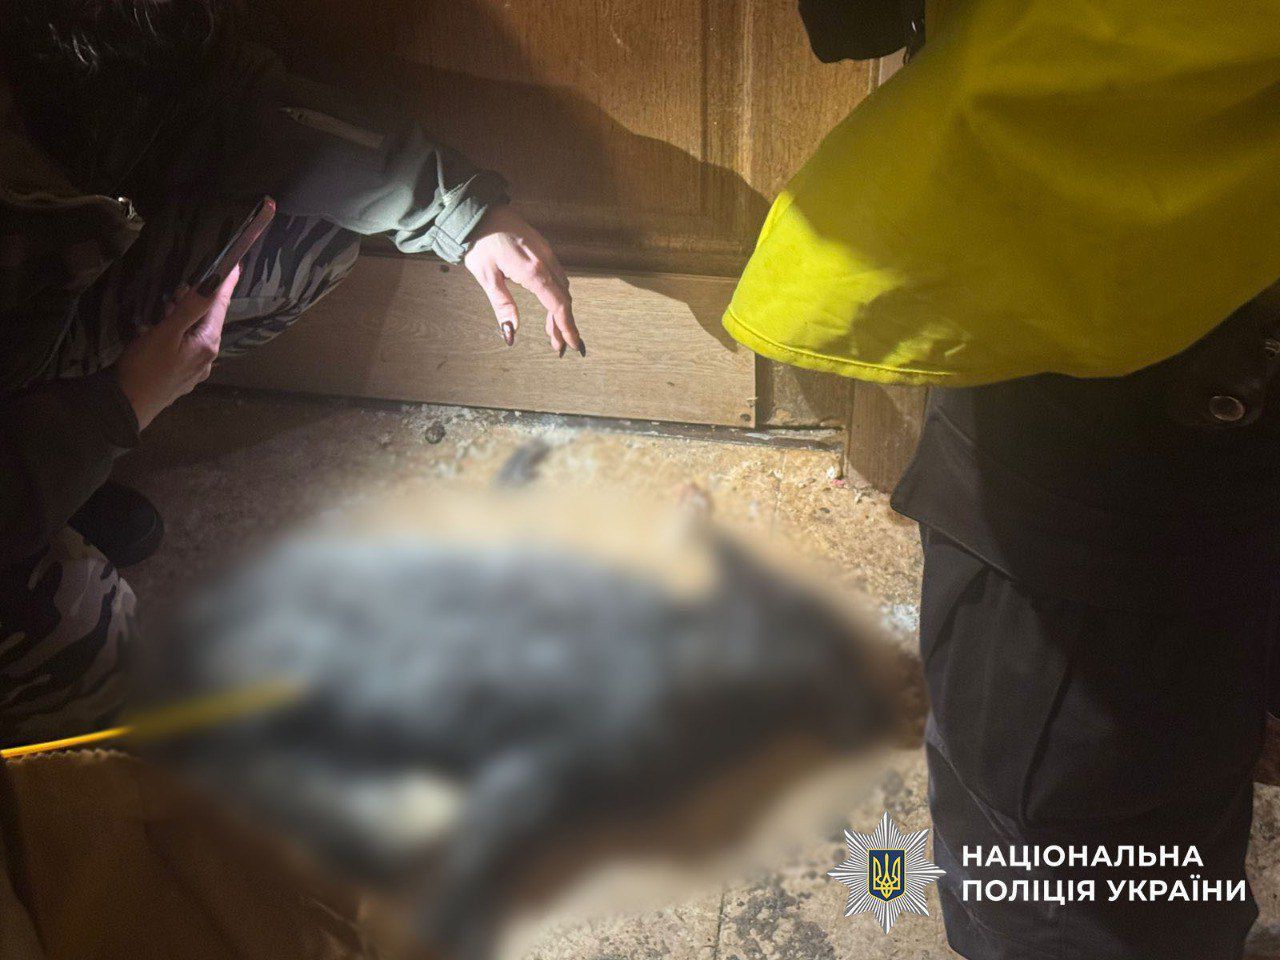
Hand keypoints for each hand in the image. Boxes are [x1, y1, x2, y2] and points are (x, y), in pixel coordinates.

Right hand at [115, 266, 239, 429]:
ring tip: (165, 309)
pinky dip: (175, 334)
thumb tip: (213, 284)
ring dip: (183, 317)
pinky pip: (183, 347)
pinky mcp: (181, 375)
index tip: (234, 265)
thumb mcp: (165, 333)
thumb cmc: (145, 368)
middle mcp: (207, 357)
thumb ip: (190, 308)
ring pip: (194, 333)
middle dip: (197, 301)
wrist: (127, 406)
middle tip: (178, 289)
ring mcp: (195, 369)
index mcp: (207, 344)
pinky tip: (156, 333)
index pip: (220, 306)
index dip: (226, 283)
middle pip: (208, 320)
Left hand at [462, 205, 583, 355]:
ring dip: (560, 310)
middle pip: (563, 298)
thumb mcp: (485, 276)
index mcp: (532, 271)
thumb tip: (511, 333)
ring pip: (562, 287)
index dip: (567, 327)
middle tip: (558, 345)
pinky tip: (550, 302)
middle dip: (563, 324)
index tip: (572, 345)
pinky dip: (557, 294)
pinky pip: (558, 275)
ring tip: (553, 330)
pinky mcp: (543, 248)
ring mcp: (546, 252)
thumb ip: (502, 305)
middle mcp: (545, 261)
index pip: (558, 305)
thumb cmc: (479, 242)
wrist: (480, 210)